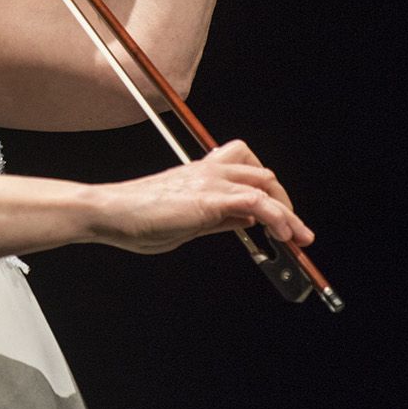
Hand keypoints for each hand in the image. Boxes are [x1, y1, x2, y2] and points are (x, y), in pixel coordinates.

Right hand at [100, 140, 314, 254]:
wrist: (110, 211)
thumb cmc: (135, 218)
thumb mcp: (187, 221)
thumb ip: (218, 218)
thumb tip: (246, 219)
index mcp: (200, 175)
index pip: (246, 173)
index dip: (269, 195)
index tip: (279, 222)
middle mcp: (208, 171)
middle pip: (262, 173)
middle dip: (284, 202)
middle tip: (293, 232)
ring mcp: (210, 181)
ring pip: (265, 183)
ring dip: (288, 212)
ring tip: (298, 237)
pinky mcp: (209, 197)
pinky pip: (255, 200)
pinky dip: (276, 216)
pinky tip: (283, 234)